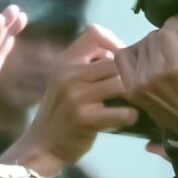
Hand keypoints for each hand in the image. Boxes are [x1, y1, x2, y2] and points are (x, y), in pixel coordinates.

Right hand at [1, 26, 133, 175]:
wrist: (42, 145)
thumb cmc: (61, 111)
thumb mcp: (66, 81)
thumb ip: (88, 65)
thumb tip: (123, 53)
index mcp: (65, 61)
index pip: (94, 32)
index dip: (114, 41)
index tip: (121, 59)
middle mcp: (69, 74)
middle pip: (116, 60)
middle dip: (131, 72)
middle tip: (135, 84)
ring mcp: (76, 96)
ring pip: (122, 83)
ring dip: (134, 93)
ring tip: (134, 101)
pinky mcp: (85, 118)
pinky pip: (122, 111)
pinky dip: (131, 115)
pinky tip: (128, 118)